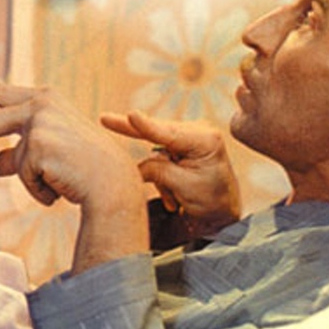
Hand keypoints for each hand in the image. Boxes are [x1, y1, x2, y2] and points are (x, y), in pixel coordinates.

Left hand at [0, 63, 148, 272]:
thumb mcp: (52, 152)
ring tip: (65, 177)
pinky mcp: (37, 145)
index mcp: (46, 101)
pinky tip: (64, 183)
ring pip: (14, 164)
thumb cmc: (87, 165)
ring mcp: (38, 123)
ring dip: (34, 181)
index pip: (4, 93)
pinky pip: (25, 179)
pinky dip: (41, 191)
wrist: (114, 181)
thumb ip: (20, 152)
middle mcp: (40, 105)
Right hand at [101, 110, 239, 224]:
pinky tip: (175, 196)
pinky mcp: (183, 145)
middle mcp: (199, 131)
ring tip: (175, 199)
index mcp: (205, 140)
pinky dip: (162, 175)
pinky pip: (160, 155)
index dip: (146, 126)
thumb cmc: (211, 202)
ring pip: (156, 147)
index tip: (130, 115)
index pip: (168, 134)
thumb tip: (134, 165)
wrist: (223, 213)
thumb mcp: (182, 187)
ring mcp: (190, 136)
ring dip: (158, 174)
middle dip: (134, 133)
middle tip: (104, 118)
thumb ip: (156, 171)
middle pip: (157, 132)